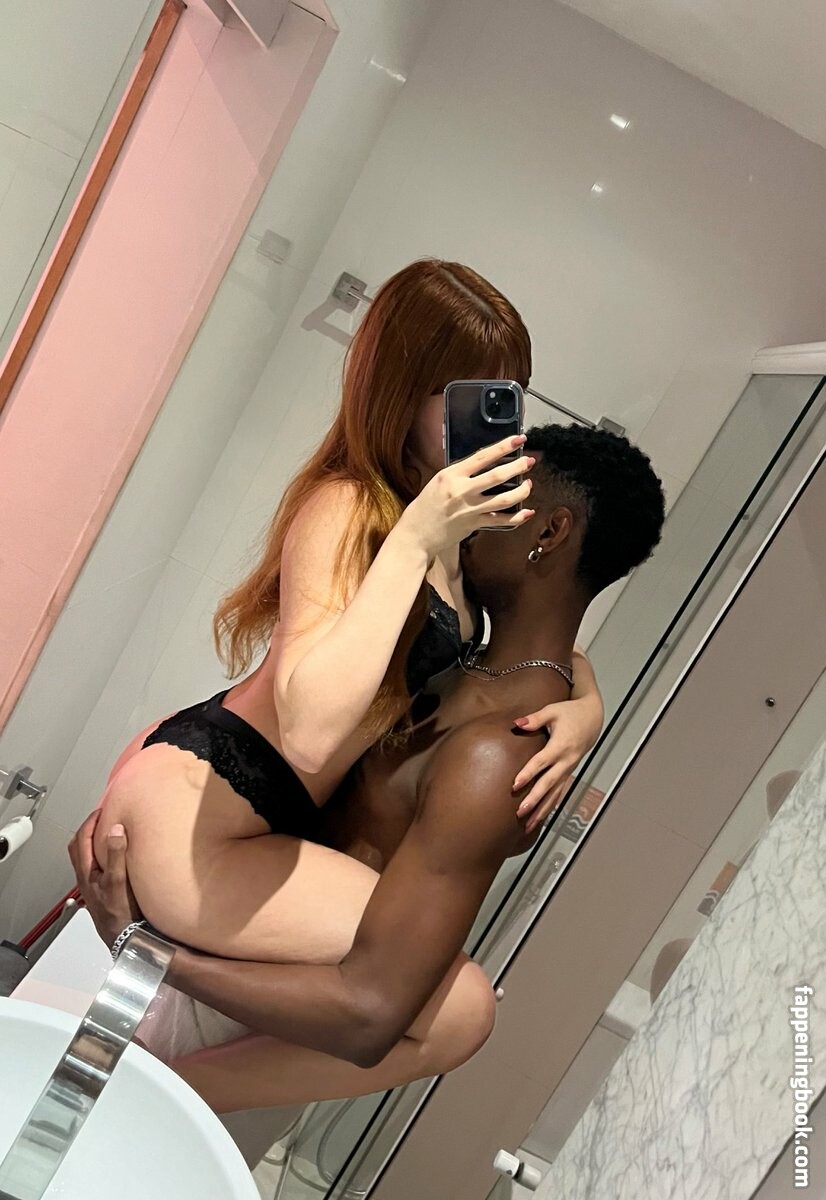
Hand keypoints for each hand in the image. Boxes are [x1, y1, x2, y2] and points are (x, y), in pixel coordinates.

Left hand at [67, 810, 142, 949]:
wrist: (125, 940)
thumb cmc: (120, 915)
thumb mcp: (119, 882)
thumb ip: (116, 855)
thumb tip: (115, 830)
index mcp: (86, 873)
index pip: (81, 839)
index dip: (91, 821)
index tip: (103, 809)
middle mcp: (86, 879)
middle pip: (78, 847)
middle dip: (88, 829)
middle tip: (103, 817)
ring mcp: (93, 886)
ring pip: (86, 858)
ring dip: (94, 842)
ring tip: (109, 832)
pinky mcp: (102, 892)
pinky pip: (96, 867)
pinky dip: (102, 855)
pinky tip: (117, 857)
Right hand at [398, 435, 535, 557]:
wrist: (416, 533)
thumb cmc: (426, 506)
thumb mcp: (439, 481)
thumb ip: (460, 474)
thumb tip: (485, 465)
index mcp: (452, 475)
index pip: (482, 456)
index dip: (503, 446)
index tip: (518, 439)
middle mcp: (462, 490)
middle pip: (497, 476)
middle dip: (518, 467)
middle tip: (528, 461)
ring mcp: (469, 508)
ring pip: (504, 499)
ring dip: (522, 491)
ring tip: (528, 485)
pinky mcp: (474, 524)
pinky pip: (502, 521)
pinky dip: (518, 517)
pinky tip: (527, 512)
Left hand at [512, 698, 602, 831]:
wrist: (593, 718)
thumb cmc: (571, 713)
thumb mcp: (552, 711)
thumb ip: (534, 719)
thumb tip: (517, 723)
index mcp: (561, 745)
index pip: (542, 762)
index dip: (528, 773)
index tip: (515, 784)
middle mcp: (566, 761)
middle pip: (549, 783)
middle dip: (535, 799)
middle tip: (520, 811)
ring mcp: (569, 769)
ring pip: (556, 794)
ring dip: (542, 810)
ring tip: (528, 824)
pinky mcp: (569, 772)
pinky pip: (559, 793)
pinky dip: (550, 806)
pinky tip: (540, 817)